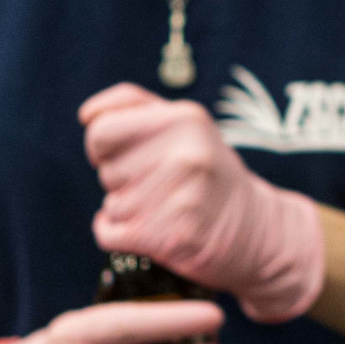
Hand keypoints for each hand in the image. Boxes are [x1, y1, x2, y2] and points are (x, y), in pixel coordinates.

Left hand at [80, 84, 326, 324]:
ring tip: (164, 206)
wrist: (257, 230)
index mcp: (185, 119)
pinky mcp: (173, 238)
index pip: (100, 131)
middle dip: (122, 179)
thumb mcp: (186, 123)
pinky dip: (120, 235)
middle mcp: (187, 155)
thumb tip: (87, 115)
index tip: (127, 153)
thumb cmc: (209, 171)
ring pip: (110, 205)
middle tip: (160, 184)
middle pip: (106, 171)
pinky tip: (152, 229)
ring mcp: (183, 199)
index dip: (103, 146)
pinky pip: (109, 233)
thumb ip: (135, 105)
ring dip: (127, 210)